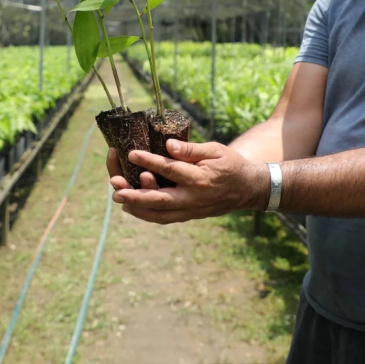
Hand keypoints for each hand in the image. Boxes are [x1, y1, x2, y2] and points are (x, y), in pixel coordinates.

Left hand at [109, 139, 268, 223]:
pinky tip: (133, 207)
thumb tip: (169, 145)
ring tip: (119, 199)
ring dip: (137, 208)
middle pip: (159, 200)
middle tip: (116, 190)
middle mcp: (193, 198)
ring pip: (159, 214)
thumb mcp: (215, 151)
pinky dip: (147, 214)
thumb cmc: (231, 164)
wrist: (248, 189)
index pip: (170, 169)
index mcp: (200, 178)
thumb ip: (191, 150)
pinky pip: (165, 218)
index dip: (149, 161)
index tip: (131, 154)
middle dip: (135, 196)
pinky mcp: (190, 216)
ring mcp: (191, 210)